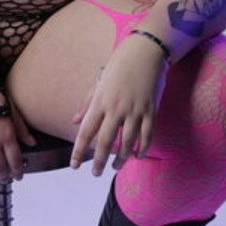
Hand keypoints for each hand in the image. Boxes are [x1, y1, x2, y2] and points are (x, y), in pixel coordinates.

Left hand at [71, 36, 167, 175]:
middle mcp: (116, 108)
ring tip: (115, 168)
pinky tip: (137, 156)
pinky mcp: (151, 110)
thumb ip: (86, 103)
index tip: (74, 165)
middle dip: (99, 161)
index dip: (79, 150)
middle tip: (95, 174)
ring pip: (127, 142)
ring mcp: (135, 110)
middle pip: (106, 141)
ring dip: (121, 159)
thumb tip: (74, 121)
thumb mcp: (98, 82)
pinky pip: (147, 135)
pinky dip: (142, 148)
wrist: (145, 51)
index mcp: (100, 101)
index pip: (86, 131)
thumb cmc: (119, 65)